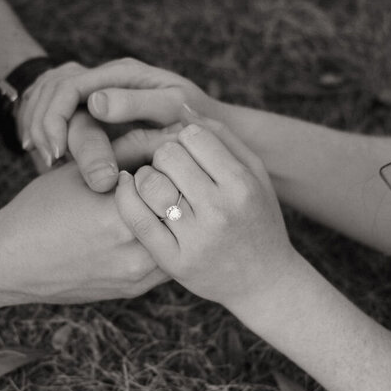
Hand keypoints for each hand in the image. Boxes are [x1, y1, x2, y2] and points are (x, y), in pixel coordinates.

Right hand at [0, 163, 167, 304]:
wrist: (11, 262)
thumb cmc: (40, 209)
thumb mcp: (80, 172)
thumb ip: (126, 152)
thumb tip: (167, 131)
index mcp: (121, 214)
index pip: (174, 179)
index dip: (174, 162)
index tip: (171, 152)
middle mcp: (134, 250)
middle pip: (183, 210)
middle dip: (182, 189)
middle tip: (177, 173)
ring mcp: (137, 275)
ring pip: (180, 238)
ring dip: (176, 218)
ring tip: (163, 198)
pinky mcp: (134, 289)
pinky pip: (167, 262)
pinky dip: (166, 240)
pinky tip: (153, 224)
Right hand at [18, 59, 215, 191]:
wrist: (218, 127)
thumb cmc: (201, 116)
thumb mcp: (170, 106)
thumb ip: (134, 102)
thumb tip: (94, 102)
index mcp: (120, 73)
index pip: (67, 88)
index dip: (55, 118)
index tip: (56, 151)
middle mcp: (107, 80)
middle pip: (57, 100)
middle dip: (46, 129)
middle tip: (48, 163)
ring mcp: (104, 97)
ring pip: (57, 112)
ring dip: (44, 135)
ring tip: (46, 164)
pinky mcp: (103, 117)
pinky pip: (69, 126)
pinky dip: (57, 141)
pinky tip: (53, 164)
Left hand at [113, 114, 295, 308]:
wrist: (265, 283)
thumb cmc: (259, 219)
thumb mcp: (255, 175)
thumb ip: (223, 138)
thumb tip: (182, 107)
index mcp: (241, 185)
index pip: (193, 137)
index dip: (184, 139)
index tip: (185, 152)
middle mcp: (220, 210)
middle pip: (168, 155)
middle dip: (163, 156)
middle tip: (167, 168)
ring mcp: (195, 238)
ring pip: (148, 183)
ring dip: (144, 177)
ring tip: (155, 184)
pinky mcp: (174, 261)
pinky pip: (136, 218)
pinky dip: (126, 198)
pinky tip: (130, 192)